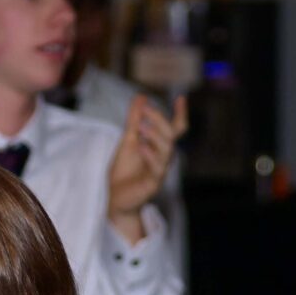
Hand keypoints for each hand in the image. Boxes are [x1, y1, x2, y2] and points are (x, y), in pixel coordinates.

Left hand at [107, 93, 188, 225]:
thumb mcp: (128, 140)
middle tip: (145, 110)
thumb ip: (134, 120)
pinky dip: (150, 155)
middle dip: (159, 120)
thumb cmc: (124, 170)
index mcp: (160, 146)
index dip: (180, 114)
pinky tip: (141, 146)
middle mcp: (164, 157)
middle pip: (171, 135)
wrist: (115, 197)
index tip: (180, 98)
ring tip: (142, 127)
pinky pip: (158, 169)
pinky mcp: (153, 184)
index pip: (176, 128)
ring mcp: (160, 170)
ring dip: (156, 136)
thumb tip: (141, 97)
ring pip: (167, 150)